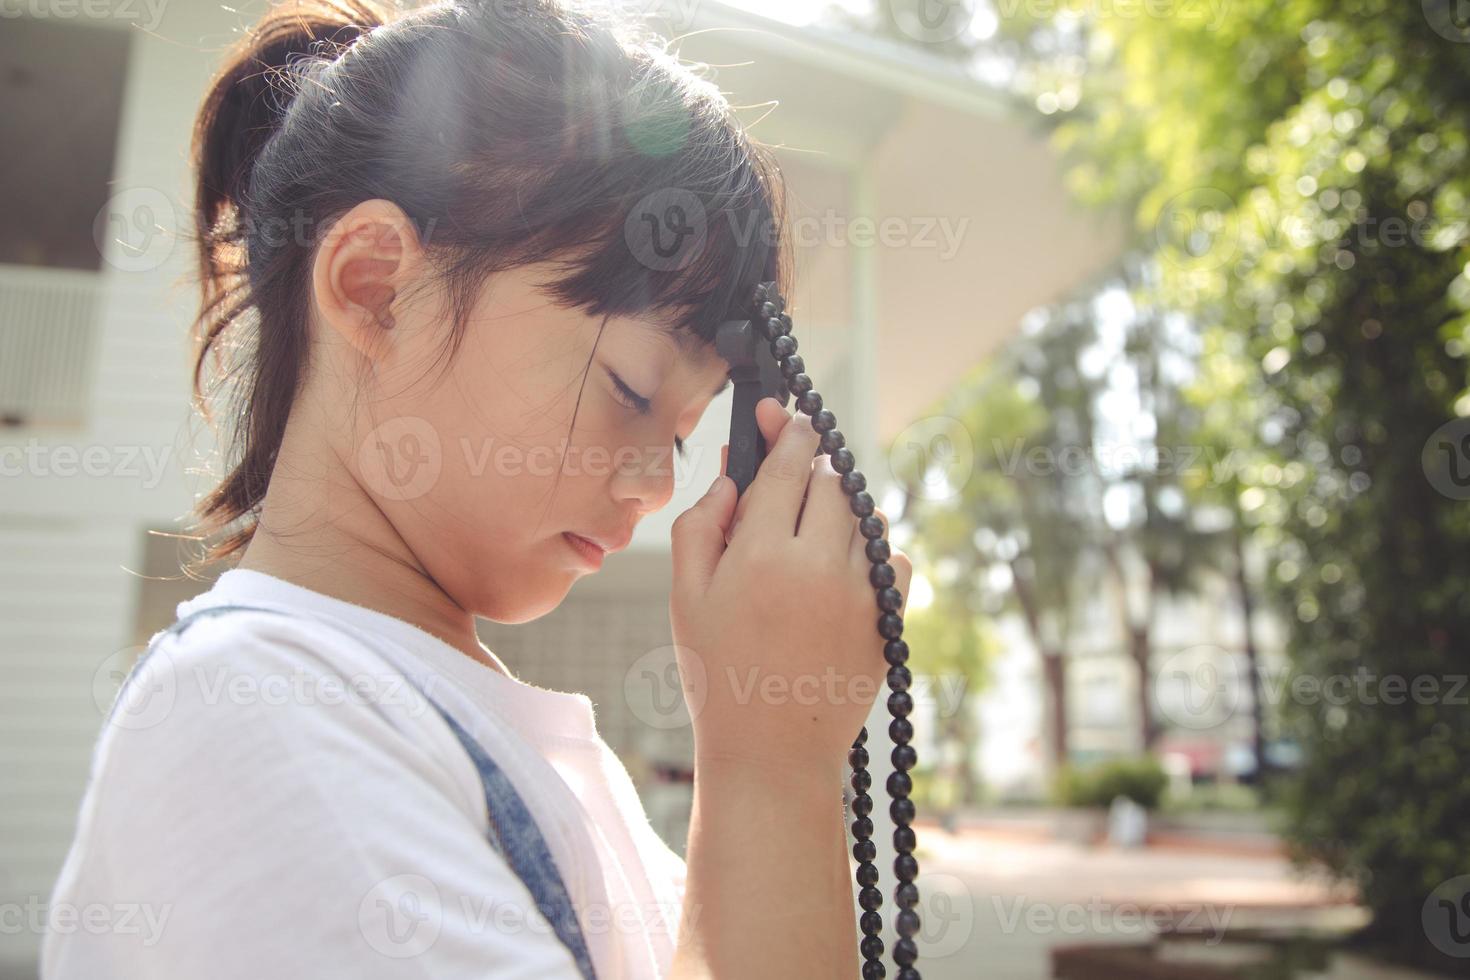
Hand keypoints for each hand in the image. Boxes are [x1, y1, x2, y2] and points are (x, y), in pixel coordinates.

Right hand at [669, 398, 912, 774]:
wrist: (770, 753)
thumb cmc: (718, 672)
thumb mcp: (687, 596)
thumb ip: (702, 524)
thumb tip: (733, 475)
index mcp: (762, 554)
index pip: (790, 463)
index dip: (789, 429)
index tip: (785, 415)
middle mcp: (819, 565)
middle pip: (832, 481)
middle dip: (812, 471)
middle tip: (788, 487)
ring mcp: (861, 593)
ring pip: (864, 516)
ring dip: (840, 511)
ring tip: (807, 541)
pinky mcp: (888, 620)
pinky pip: (894, 559)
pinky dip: (871, 553)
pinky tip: (838, 575)